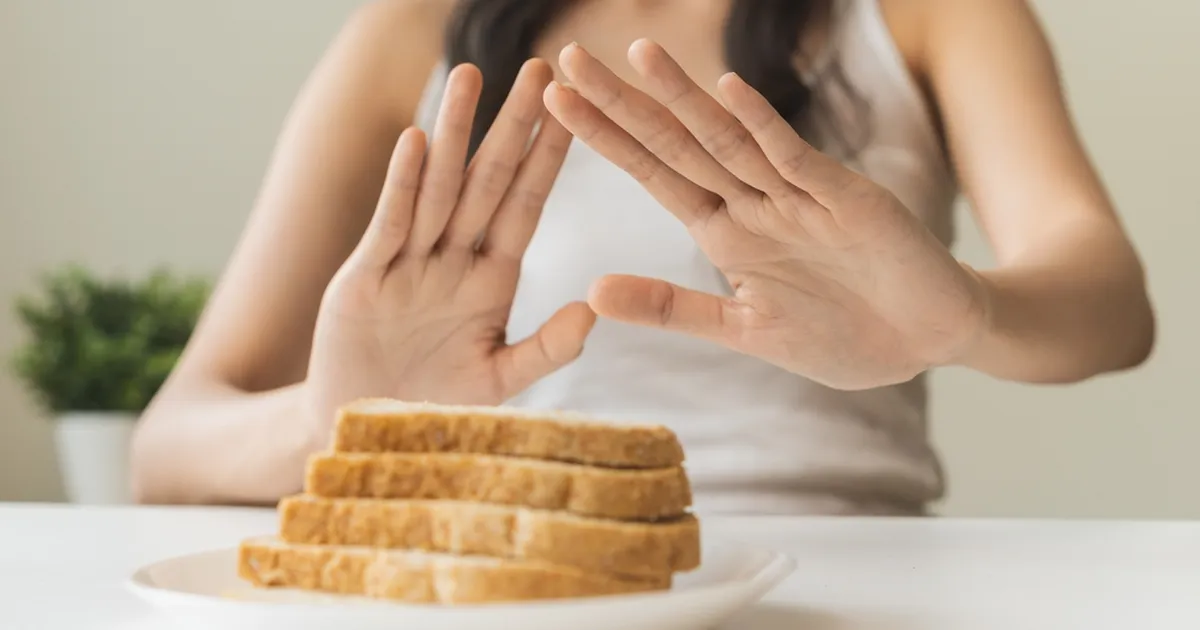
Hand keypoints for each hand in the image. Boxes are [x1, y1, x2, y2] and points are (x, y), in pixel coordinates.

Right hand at [305, 59, 594, 437]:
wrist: (368, 433)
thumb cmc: (436, 406)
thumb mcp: (499, 381)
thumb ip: (546, 349)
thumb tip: (591, 308)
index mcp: (492, 279)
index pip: (526, 206)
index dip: (547, 159)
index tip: (573, 112)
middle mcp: (454, 260)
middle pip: (488, 181)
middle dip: (513, 127)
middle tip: (539, 68)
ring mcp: (409, 264)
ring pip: (439, 188)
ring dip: (456, 133)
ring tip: (471, 76)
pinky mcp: (366, 278)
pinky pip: (390, 224)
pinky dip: (403, 184)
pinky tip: (418, 141)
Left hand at [544, 41, 988, 389]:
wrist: (929, 339)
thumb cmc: (843, 336)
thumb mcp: (743, 331)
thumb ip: (672, 309)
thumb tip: (590, 292)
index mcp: (726, 233)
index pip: (653, 174)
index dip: (605, 139)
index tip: (554, 104)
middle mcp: (754, 203)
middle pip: (677, 144)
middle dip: (623, 103)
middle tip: (567, 59)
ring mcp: (799, 196)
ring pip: (729, 139)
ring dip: (684, 99)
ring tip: (638, 55)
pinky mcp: (847, 200)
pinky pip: (797, 159)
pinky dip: (764, 128)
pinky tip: (727, 92)